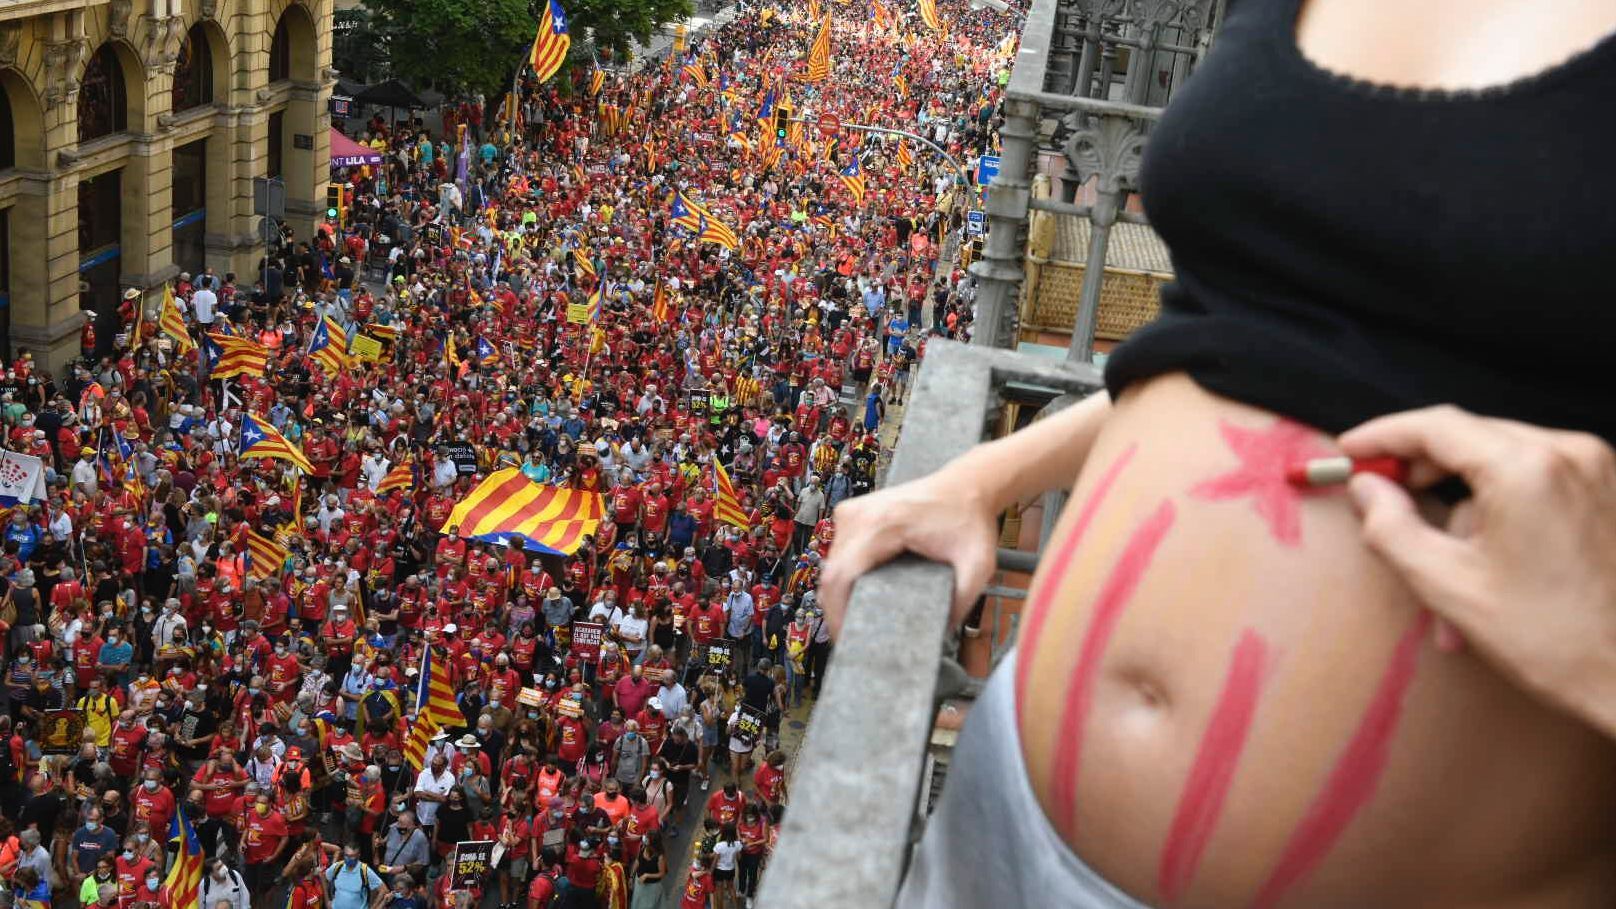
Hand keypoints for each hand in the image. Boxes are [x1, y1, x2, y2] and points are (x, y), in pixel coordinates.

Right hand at [819, 464, 998, 638]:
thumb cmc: (969, 520)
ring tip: (858, 618)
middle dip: (838, 609)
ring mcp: (853, 511)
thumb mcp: (977, 565)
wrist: (966, 485)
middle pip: (831, 573)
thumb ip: (962, 601)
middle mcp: (860, 514)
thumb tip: (940, 633)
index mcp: (884, 524)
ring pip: (831, 564)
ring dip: (839, 593)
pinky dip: (844, 576)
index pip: (841, 575)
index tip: (847, 639)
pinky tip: (860, 593)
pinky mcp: (853, 513)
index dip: (837, 613)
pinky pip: (838, 553)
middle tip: (855, 637)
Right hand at [1340, 405, 1615, 736]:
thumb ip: (1391, 527)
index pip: (1436, 426)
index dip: (1383, 436)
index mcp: (1526, 469)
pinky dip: (1500, 514)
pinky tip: (1486, 567)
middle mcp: (1569, 454)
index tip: (1349, 451)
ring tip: (1446, 579)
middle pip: (1468, 440)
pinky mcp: (1608, 491)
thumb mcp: (1448, 586)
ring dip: (1463, 512)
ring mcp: (1597, 470)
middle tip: (1379, 500)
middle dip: (1421, 475)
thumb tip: (1365, 488)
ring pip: (1500, 466)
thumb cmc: (1554, 640)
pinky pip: (1534, 483)